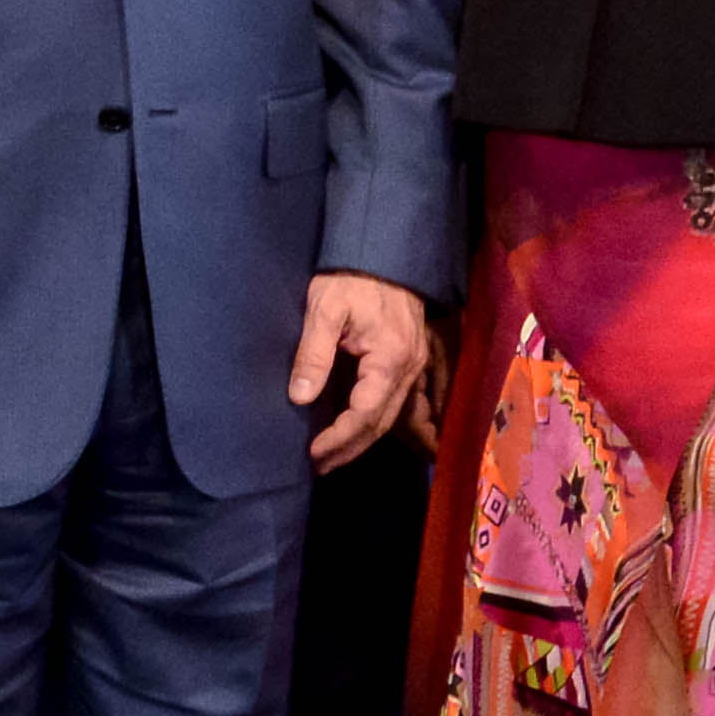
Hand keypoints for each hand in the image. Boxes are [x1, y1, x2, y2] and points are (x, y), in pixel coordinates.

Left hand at [289, 273, 435, 472]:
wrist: (384, 250)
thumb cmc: (351, 277)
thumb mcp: (324, 309)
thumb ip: (313, 354)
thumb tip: (299, 398)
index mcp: (389, 358)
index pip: (365, 413)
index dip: (338, 437)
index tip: (312, 453)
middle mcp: (409, 368)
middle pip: (381, 423)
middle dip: (349, 448)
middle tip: (318, 466)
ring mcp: (415, 365)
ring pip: (391, 416)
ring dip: (362, 440)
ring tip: (332, 457)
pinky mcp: (410, 360)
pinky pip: (397, 402)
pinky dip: (374, 421)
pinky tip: (355, 430)